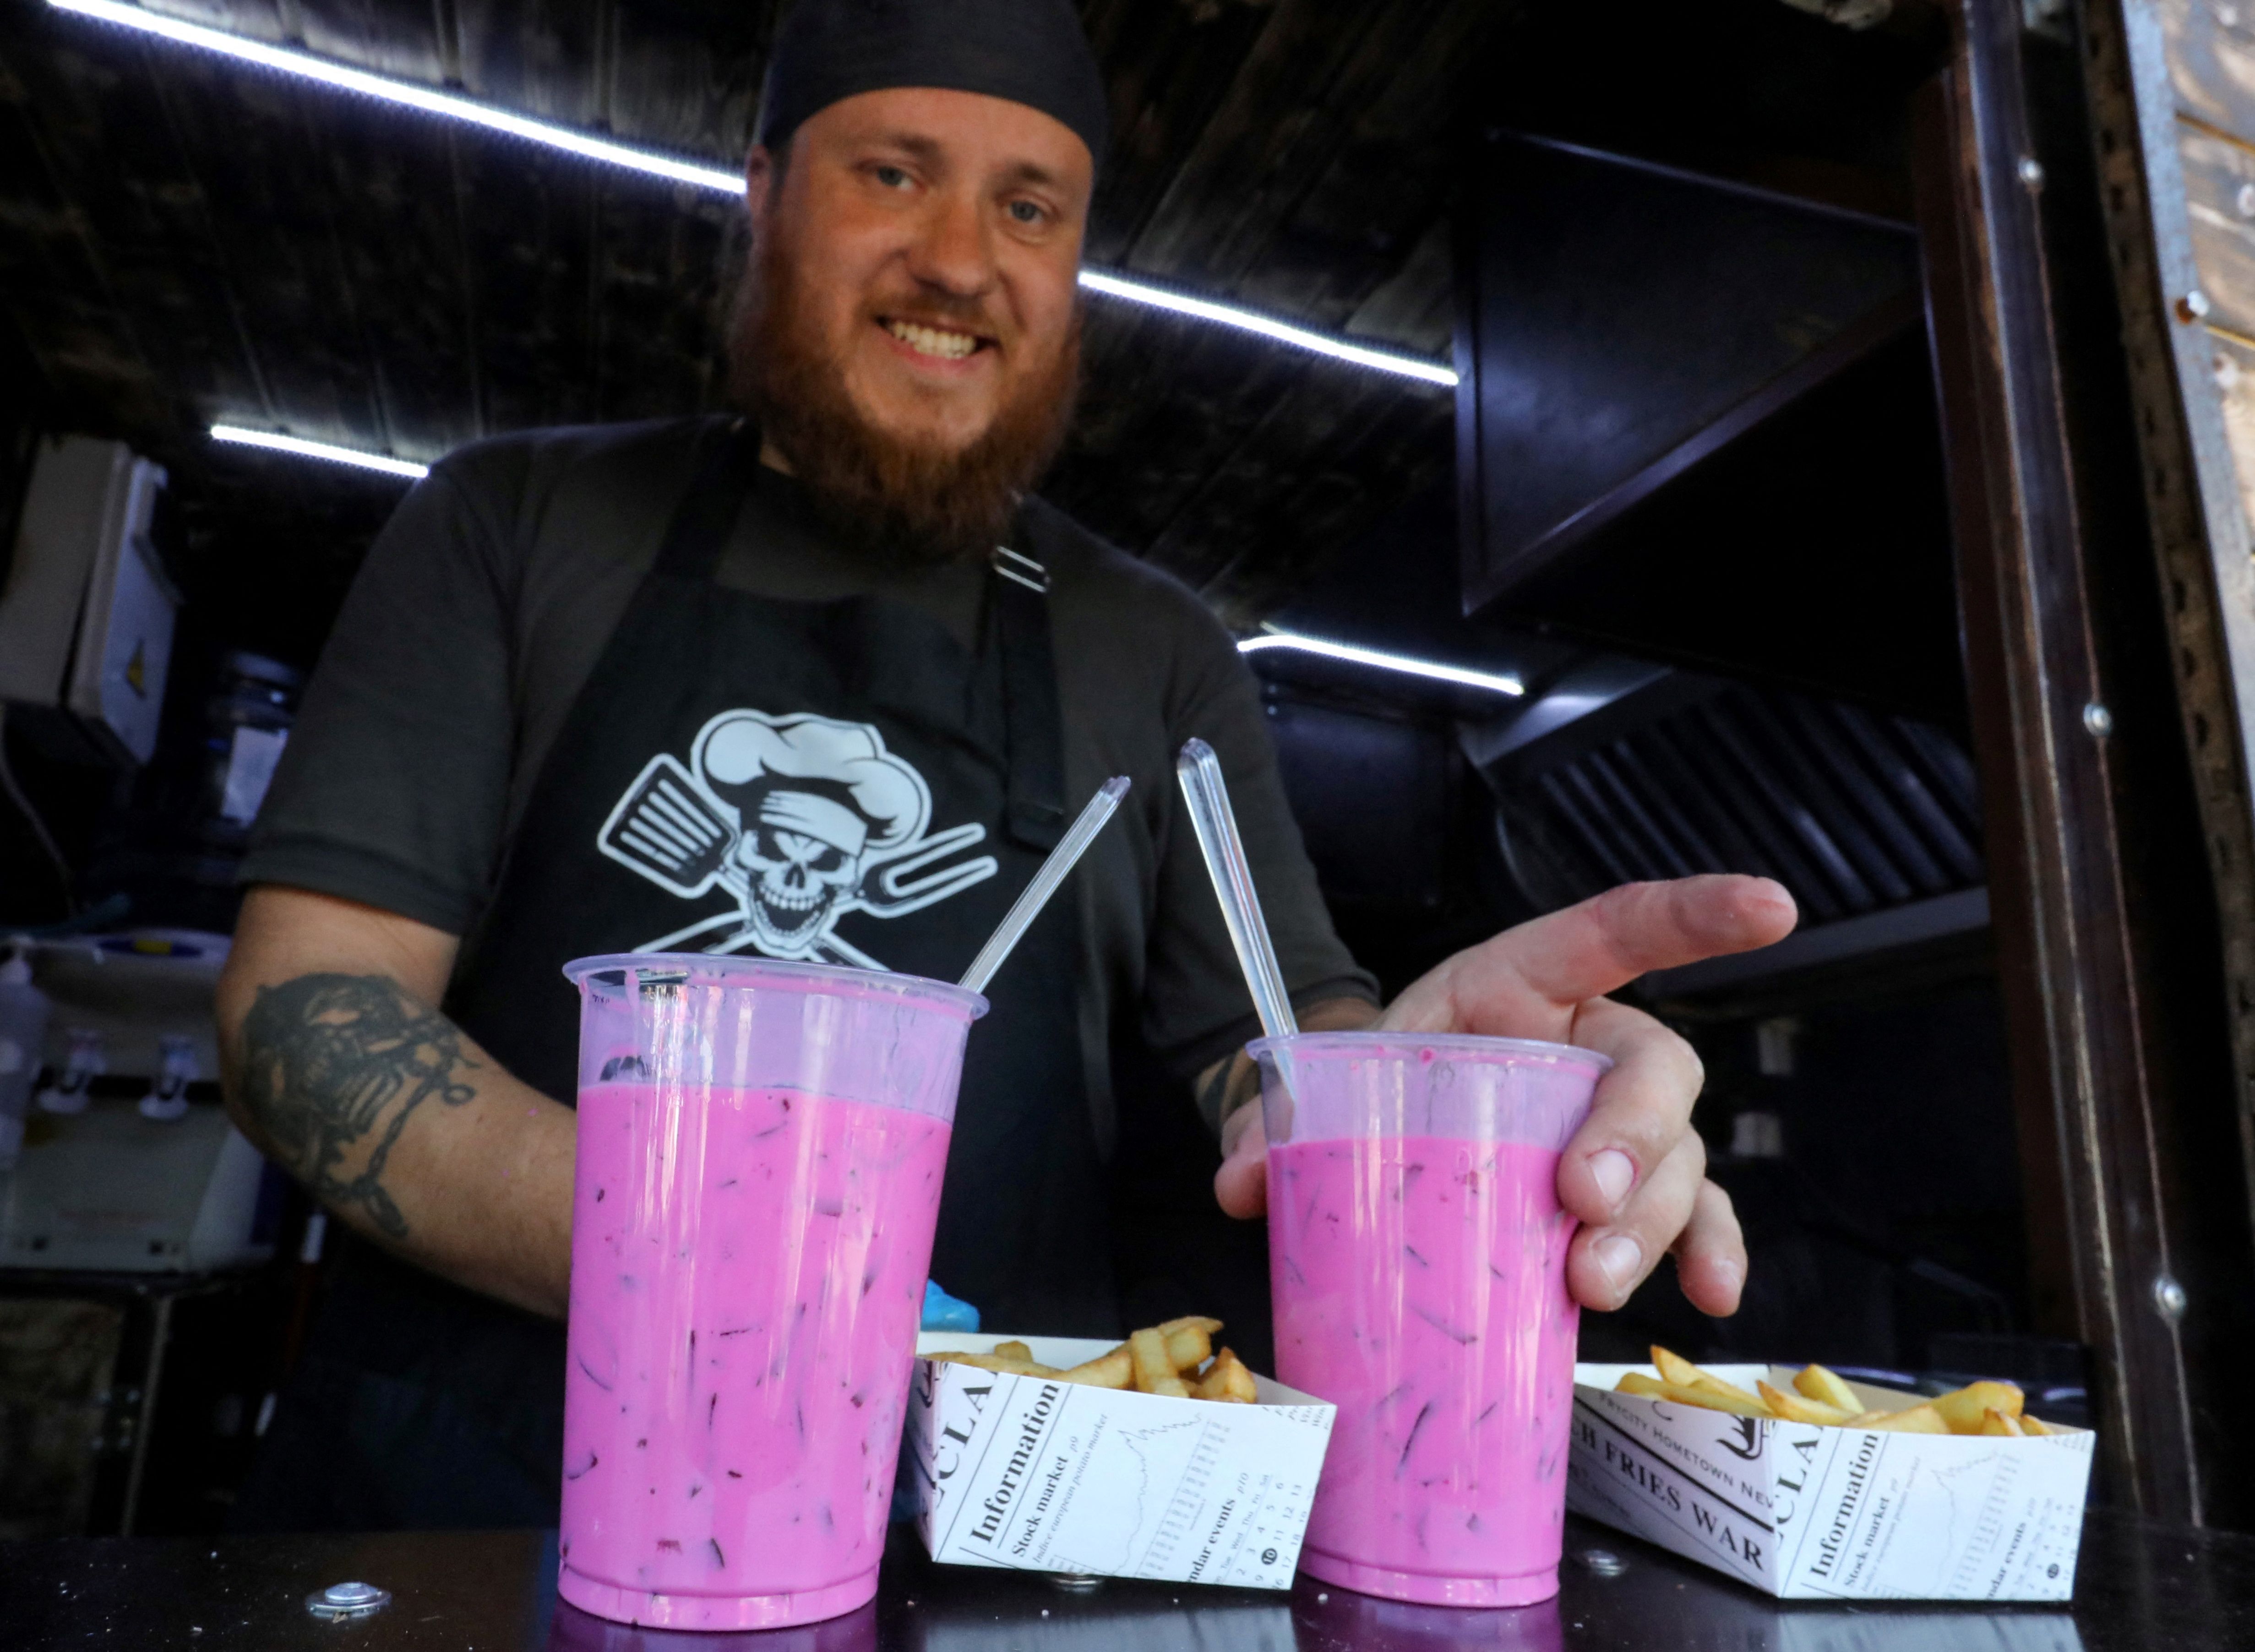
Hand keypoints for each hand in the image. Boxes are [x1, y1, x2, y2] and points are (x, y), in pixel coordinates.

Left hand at [1213, 875, 1796, 1315]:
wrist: (1387, 1133)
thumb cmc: (1384, 1082)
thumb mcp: (1335, 1078)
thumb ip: (1281, 1116)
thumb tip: (1242, 1179)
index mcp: (1527, 982)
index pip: (1621, 928)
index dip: (1694, 913)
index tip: (1768, 906)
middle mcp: (1593, 1047)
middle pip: (1653, 1074)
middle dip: (1629, 1138)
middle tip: (1579, 1197)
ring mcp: (1623, 1126)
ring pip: (1675, 1161)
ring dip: (1648, 1224)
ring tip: (1593, 1279)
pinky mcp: (1632, 1196)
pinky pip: (1694, 1220)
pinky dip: (1704, 1255)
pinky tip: (1707, 1296)